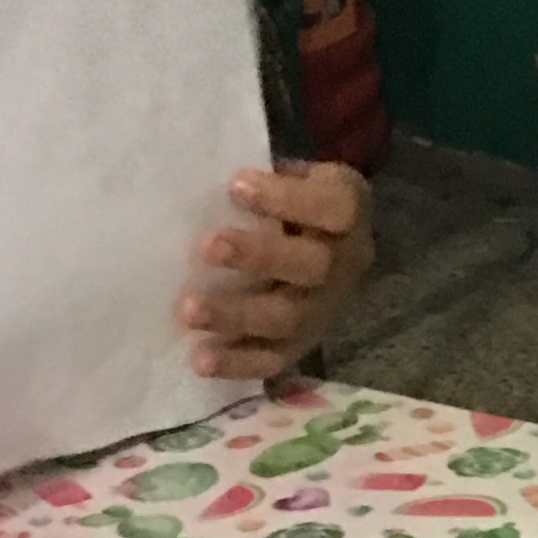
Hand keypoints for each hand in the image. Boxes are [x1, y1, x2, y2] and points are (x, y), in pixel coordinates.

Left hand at [181, 162, 374, 381]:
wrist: (329, 246)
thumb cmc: (296, 198)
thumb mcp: (296, 174)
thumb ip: (269, 179)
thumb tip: (206, 181)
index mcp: (348, 214)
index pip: (331, 207)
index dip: (286, 199)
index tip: (235, 185)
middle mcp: (344, 266)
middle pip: (311, 267)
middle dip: (257, 257)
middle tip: (206, 246)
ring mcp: (324, 312)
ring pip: (288, 319)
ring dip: (236, 316)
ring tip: (189, 311)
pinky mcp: (302, 345)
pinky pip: (274, 360)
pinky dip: (237, 362)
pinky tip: (200, 360)